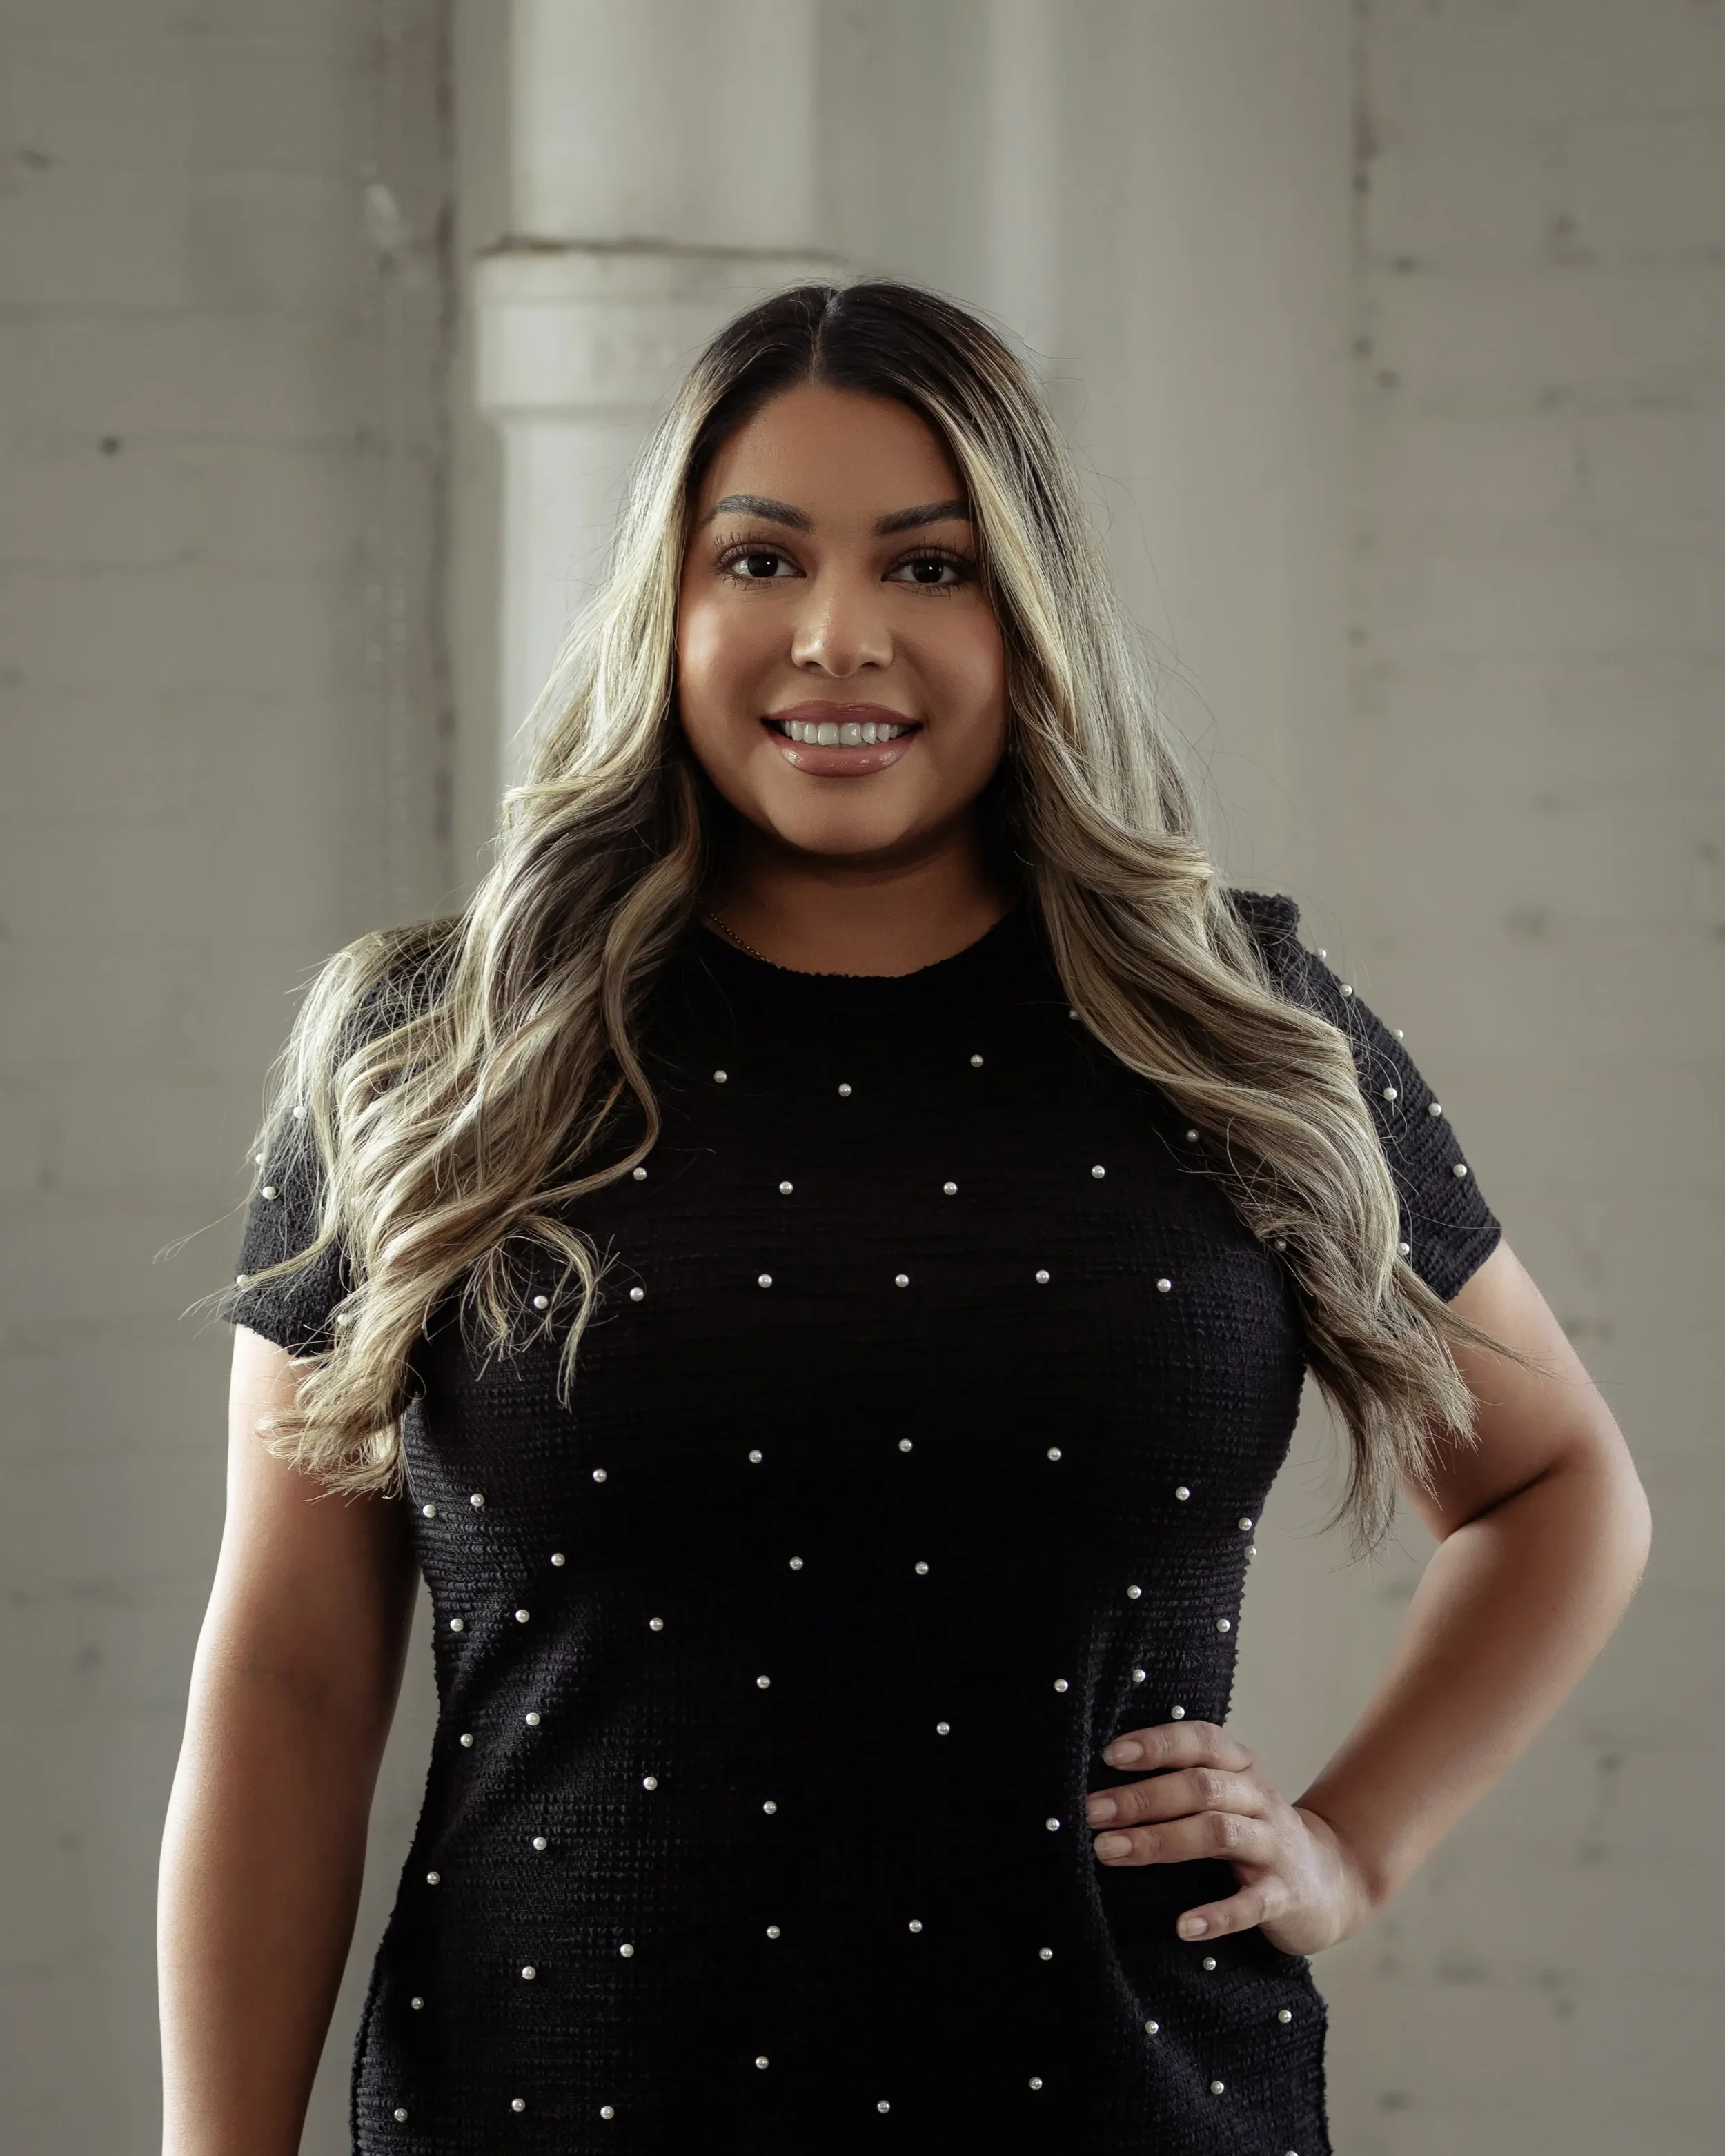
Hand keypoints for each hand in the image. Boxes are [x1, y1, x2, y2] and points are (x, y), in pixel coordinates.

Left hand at [1085, 1719, 1375, 1956]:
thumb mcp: (1227, 1795)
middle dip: (1141, 1798)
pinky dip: (1217, 1915)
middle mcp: (1259, 1797)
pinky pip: (1251, 1902)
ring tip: (1110, 1851)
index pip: (1200, 1740)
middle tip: (1091, 1813)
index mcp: (1241, 1766)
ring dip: (1161, 1841)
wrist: (1331, 1879)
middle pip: (1199, 1787)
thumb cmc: (1254, 1832)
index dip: (1156, 1743)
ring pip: (1218, 1832)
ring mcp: (1274, 1845)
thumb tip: (1103, 1786)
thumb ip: (1182, 1783)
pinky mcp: (1285, 1894)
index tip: (1110, 1755)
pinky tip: (1182, 1926)